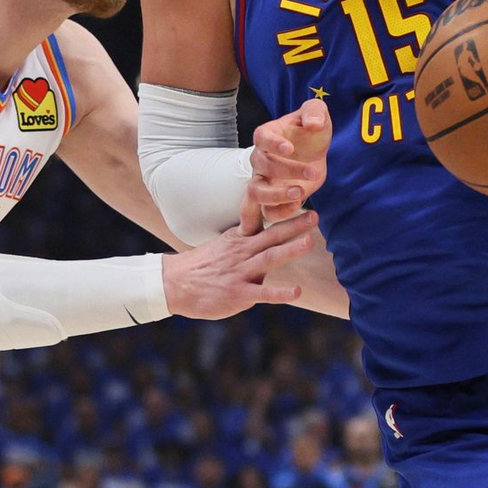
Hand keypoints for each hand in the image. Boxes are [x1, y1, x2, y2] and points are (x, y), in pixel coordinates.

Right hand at [162, 210, 316, 318]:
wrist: (173, 284)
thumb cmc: (202, 266)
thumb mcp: (224, 245)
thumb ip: (247, 240)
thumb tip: (269, 235)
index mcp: (239, 238)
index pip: (260, 219)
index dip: (277, 207)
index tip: (296, 194)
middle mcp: (242, 252)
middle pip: (271, 235)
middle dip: (294, 225)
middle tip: (314, 216)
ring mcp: (240, 272)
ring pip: (269, 258)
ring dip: (290, 249)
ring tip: (309, 242)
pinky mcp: (238, 293)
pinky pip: (263, 293)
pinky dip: (280, 292)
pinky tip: (296, 292)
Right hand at [241, 98, 330, 228]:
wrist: (314, 153)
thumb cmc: (310, 131)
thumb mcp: (316, 113)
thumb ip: (315, 112)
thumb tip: (313, 123)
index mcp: (266, 135)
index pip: (261, 138)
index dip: (273, 144)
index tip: (290, 148)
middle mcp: (260, 159)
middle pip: (263, 166)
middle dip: (287, 170)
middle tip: (312, 172)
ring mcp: (263, 181)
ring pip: (257, 192)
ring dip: (276, 196)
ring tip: (299, 193)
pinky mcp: (273, 199)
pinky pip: (268, 211)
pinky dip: (281, 212)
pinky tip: (299, 204)